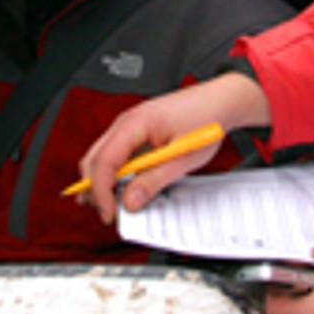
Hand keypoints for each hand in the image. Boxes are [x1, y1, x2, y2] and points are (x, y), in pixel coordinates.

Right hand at [78, 71, 269, 222]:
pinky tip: (124, 187)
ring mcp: (128, 125)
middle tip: (108, 212)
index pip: (104, 161)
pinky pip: (114, 153)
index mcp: (135, 123)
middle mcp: (126, 122)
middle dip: (94, 188)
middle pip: (93, 159)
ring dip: (102, 181)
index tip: (110, 212)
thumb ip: (153, 180)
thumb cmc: (206, 120)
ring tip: (113, 204)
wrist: (220, 101)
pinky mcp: (135, 131)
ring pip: (100, 156)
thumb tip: (130, 201)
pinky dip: (114, 173)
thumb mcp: (182, 158)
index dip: (102, 191)